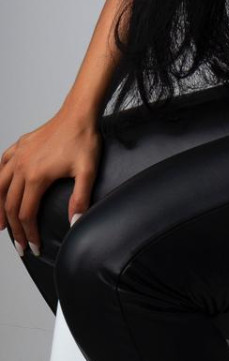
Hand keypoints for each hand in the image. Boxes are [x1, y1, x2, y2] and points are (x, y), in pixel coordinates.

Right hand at [0, 109, 101, 257]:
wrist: (79, 113)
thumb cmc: (84, 139)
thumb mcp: (88, 171)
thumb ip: (80, 199)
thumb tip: (74, 222)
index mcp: (36, 176)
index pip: (27, 214)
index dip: (29, 234)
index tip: (34, 247)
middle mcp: (21, 166)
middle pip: (10, 206)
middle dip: (15, 229)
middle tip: (19, 245)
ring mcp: (18, 155)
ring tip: (0, 224)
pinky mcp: (20, 145)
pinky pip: (2, 163)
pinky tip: (0, 187)